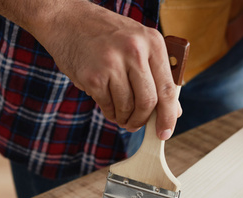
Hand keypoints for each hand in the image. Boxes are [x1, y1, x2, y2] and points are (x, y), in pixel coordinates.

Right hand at [30, 0, 179, 138]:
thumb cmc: (107, 36)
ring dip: (124, 118)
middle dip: (142, 120)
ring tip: (120, 114)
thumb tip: (174, 111)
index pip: (167, 88)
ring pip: (127, 107)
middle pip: (148, 102)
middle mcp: (134, 50)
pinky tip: (108, 105)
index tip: (165, 133)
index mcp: (152, 42)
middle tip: (136, 126)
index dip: (168, 116)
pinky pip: (108, 106)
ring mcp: (112, 63)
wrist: (68, 20)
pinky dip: (109, 112)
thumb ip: (157, 76)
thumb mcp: (138, 45)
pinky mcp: (93, 76)